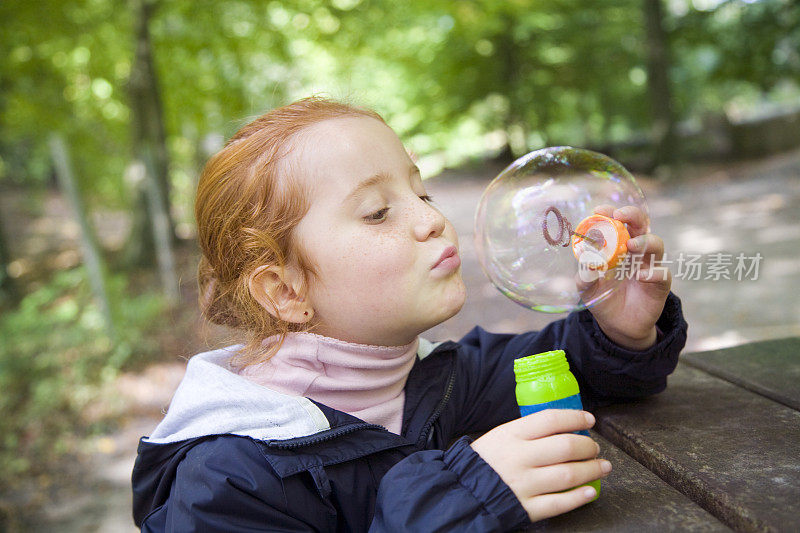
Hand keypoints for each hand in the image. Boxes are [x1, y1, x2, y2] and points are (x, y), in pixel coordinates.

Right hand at [470, 410, 610, 522]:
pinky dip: (580, 497)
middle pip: (565, 446)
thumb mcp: (499, 436)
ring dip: (592, 470)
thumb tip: (563, 426)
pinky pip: (560, 503)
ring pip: (568, 475)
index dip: (575, 417)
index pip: (550, 419)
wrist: (462, 491)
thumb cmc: (485, 461)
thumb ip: (527, 431)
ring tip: (602, 466)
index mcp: (510, 435)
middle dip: (588, 446)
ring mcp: (524, 484)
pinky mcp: (527, 508)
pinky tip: (590, 491)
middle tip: (595, 447)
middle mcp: (519, 458)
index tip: (589, 419)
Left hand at [577, 205, 671, 350]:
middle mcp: (636, 252)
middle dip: (633, 216)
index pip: (618, 223)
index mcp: (617, 246)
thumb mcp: (587, 287)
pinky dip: (654, 273)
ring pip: (656, 245)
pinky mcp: (659, 285)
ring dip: (645, 241)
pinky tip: (641, 276)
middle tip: (620, 216)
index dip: (611, 213)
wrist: (617, 325)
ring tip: (631, 246)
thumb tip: (586, 263)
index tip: (600, 210)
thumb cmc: (602, 298)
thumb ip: (584, 275)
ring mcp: (649, 266)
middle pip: (641, 225)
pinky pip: (662, 274)